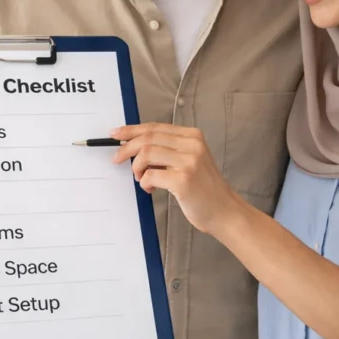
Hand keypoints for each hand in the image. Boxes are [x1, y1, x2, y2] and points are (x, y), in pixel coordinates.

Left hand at [111, 123, 242, 234]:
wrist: (223, 210)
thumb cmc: (202, 188)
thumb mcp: (189, 160)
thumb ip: (167, 150)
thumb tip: (133, 146)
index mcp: (192, 136)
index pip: (155, 127)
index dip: (131, 130)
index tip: (115, 134)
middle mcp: (192, 145)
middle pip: (148, 138)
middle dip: (127, 148)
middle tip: (117, 159)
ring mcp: (189, 162)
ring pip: (146, 154)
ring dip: (137, 168)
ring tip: (141, 178)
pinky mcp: (183, 180)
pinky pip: (150, 175)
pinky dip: (144, 182)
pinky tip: (150, 189)